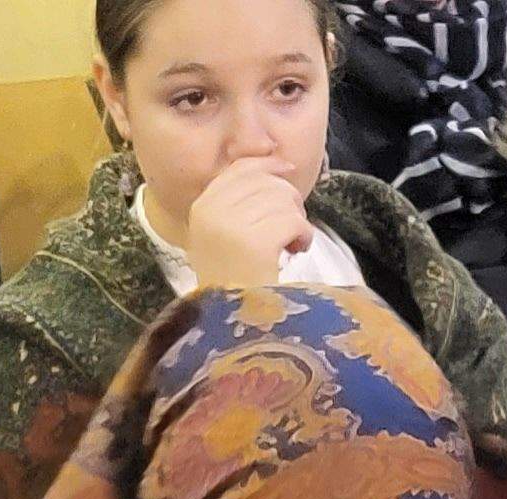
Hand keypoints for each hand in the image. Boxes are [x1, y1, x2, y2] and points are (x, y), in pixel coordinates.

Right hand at [184, 158, 312, 289]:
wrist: (232, 326)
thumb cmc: (233, 283)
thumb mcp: (222, 236)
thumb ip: (240, 202)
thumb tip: (279, 165)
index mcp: (202, 207)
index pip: (240, 168)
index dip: (268, 165)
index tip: (287, 171)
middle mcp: (212, 212)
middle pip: (266, 182)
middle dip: (287, 201)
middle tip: (289, 228)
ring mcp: (232, 226)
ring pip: (283, 200)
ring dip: (296, 221)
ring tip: (290, 244)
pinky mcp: (256, 243)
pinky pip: (293, 220)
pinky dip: (303, 235)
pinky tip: (296, 250)